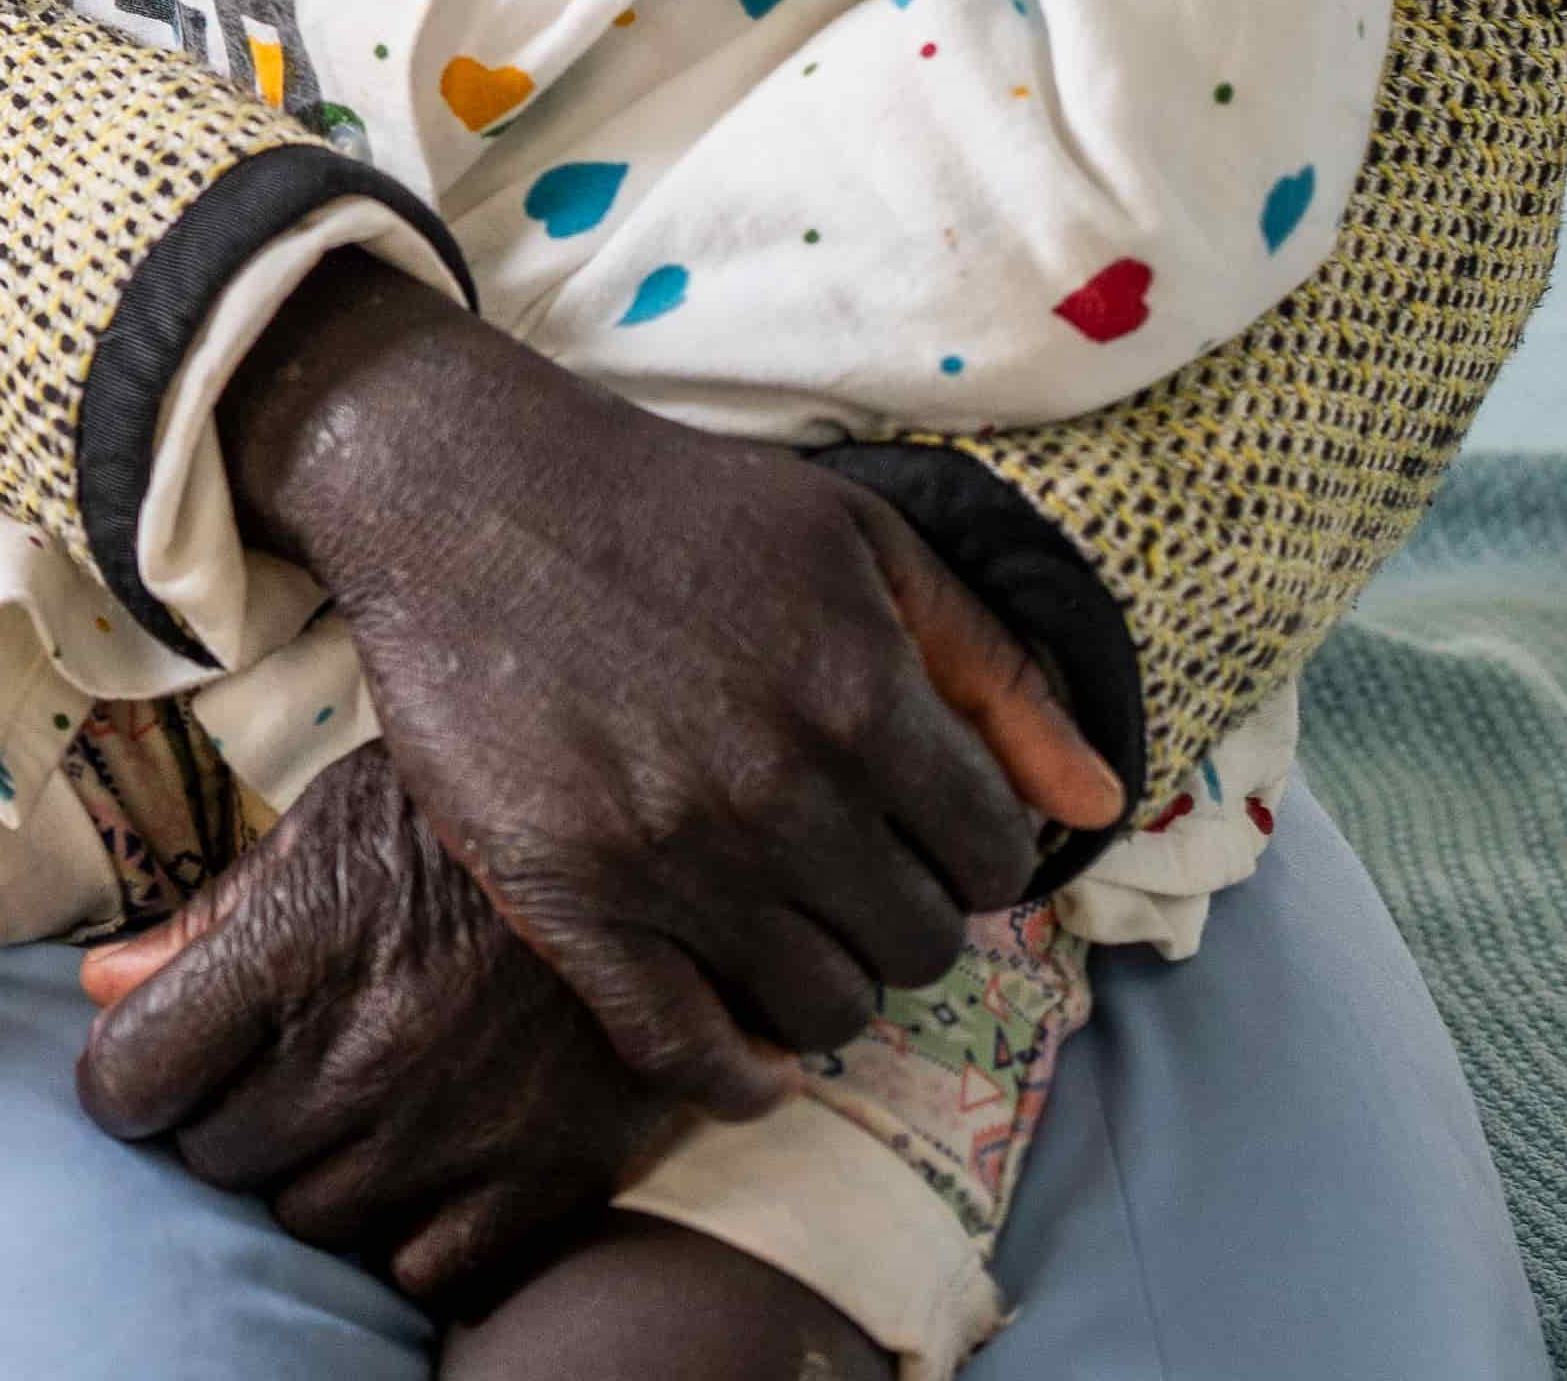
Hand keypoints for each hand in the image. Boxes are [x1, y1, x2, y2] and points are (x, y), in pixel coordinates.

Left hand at [75, 746, 664, 1311]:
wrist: (665, 850)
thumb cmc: (477, 826)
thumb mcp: (336, 825)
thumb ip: (213, 917)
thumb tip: (96, 987)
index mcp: (293, 947)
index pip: (132, 1074)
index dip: (127, 1075)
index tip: (154, 1062)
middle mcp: (362, 1051)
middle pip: (220, 1157)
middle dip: (230, 1119)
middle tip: (282, 1069)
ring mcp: (452, 1129)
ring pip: (310, 1221)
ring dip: (316, 1178)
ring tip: (361, 1110)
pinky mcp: (543, 1183)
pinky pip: (422, 1273)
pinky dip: (411, 1236)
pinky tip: (428, 1168)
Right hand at [225, 259, 1121, 1105]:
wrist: (463, 488)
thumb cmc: (673, 504)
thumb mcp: (862, 541)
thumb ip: (995, 672)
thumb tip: (1103, 803)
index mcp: (867, 701)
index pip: (996, 863)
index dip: (970, 850)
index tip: (920, 829)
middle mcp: (783, 794)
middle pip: (920, 947)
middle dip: (902, 913)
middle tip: (845, 870)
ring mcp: (674, 858)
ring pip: (826, 1011)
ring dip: (827, 983)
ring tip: (787, 927)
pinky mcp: (569, 899)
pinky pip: (686, 1052)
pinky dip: (738, 1077)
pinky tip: (749, 1056)